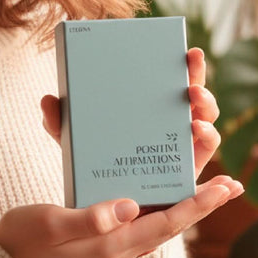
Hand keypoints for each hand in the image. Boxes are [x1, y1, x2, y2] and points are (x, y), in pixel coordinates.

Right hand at [0, 175, 242, 257]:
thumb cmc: (25, 237)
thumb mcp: (52, 222)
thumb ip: (90, 218)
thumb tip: (128, 205)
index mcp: (114, 245)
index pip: (166, 223)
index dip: (196, 205)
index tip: (223, 187)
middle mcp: (122, 248)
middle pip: (173, 224)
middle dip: (203, 204)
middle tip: (232, 184)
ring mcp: (115, 244)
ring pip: (162, 223)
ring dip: (188, 204)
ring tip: (212, 186)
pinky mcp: (106, 237)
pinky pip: (145, 220)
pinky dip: (164, 204)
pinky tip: (166, 191)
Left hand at [40, 47, 221, 178]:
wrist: (100, 209)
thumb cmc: (93, 161)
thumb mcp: (74, 140)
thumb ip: (60, 122)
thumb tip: (47, 100)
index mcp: (147, 103)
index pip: (167, 76)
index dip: (182, 62)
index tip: (187, 48)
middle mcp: (170, 119)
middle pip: (193, 92)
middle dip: (198, 76)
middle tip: (193, 66)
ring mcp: (181, 143)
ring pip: (205, 119)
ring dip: (207, 108)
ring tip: (195, 105)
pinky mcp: (187, 168)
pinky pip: (205, 150)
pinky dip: (210, 137)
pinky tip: (199, 131)